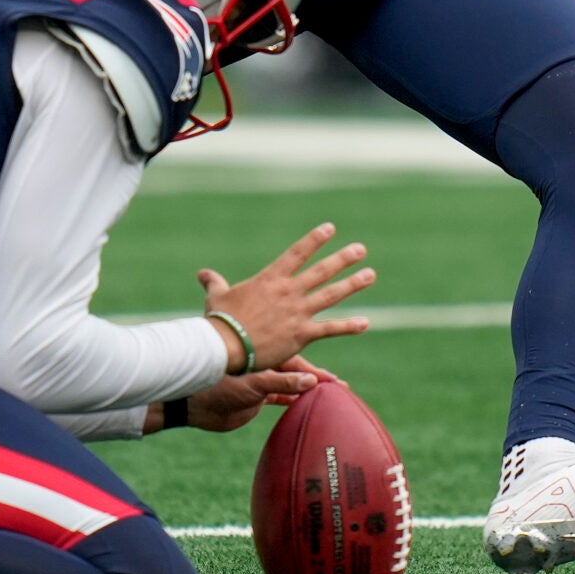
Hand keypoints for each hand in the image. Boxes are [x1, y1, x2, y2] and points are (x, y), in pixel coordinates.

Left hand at [161, 364, 322, 433]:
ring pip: (290, 384)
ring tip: (328, 396)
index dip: (314, 371)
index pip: (295, 360)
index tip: (333, 379)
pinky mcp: (255, 397)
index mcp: (263, 355)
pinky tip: (307, 405)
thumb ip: (280, 383)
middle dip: (317, 378)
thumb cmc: (217, 387)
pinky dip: (293, 400)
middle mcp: (264, 365)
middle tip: (339, 387)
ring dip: (307, 390)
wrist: (193, 403)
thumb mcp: (252, 385)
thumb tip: (309, 382)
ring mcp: (260, 381)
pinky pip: (279, 397)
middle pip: (297, 371)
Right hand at [200, 221, 371, 372]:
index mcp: (270, 279)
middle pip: (322, 270)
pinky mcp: (302, 334)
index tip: (330, 228)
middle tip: (360, 249)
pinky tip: (365, 323)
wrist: (226, 345)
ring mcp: (298, 312)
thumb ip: (215, 283)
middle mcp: (289, 291)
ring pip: (331, 294)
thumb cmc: (220, 320)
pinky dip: (348, 326)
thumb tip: (204, 274)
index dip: (314, 239)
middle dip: (343, 258)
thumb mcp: (217, 296)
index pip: (297, 253)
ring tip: (370, 274)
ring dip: (352, 284)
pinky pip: (330, 329)